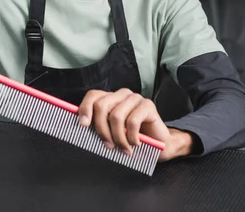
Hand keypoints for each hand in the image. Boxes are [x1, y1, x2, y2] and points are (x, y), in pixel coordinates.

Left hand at [78, 89, 193, 161]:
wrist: (161, 144)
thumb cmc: (133, 139)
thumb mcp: (113, 133)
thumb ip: (100, 126)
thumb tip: (83, 127)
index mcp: (111, 98)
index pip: (93, 96)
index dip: (85, 109)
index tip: (84, 125)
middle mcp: (122, 95)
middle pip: (102, 106)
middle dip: (102, 129)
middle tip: (108, 146)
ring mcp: (135, 98)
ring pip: (116, 116)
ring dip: (118, 138)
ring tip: (124, 149)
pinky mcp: (147, 105)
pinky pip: (132, 121)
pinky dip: (131, 137)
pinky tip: (135, 143)